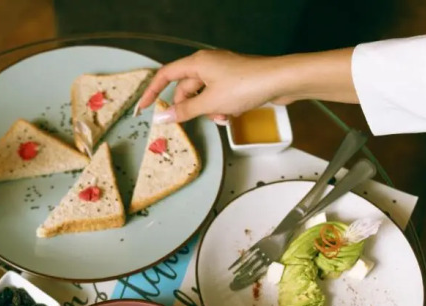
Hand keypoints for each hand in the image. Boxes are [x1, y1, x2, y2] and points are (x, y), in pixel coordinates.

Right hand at [137, 48, 356, 123]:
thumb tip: (162, 118)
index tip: (144, 108)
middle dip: (189, 107)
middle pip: (186, 89)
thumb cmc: (244, 86)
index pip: (165, 75)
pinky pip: (218, 97)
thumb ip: (184, 111)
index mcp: (197, 63)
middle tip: (190, 122)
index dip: (152, 92)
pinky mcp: (235, 81)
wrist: (281, 80)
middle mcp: (208, 64)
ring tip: (221, 118)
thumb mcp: (209, 102)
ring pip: (203, 96)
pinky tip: (230, 116)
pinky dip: (220, 108)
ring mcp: (222, 73)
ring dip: (207, 111)